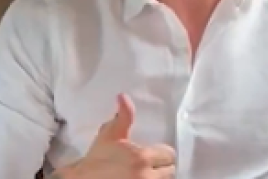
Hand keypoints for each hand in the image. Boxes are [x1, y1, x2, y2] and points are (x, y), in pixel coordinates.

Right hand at [54, 94, 175, 178]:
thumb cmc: (97, 158)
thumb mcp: (110, 134)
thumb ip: (123, 116)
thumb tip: (123, 96)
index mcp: (142, 157)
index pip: (169, 154)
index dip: (162, 153)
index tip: (153, 154)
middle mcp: (146, 175)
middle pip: (170, 171)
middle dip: (162, 167)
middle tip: (150, 164)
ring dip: (158, 176)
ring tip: (146, 173)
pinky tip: (142, 178)